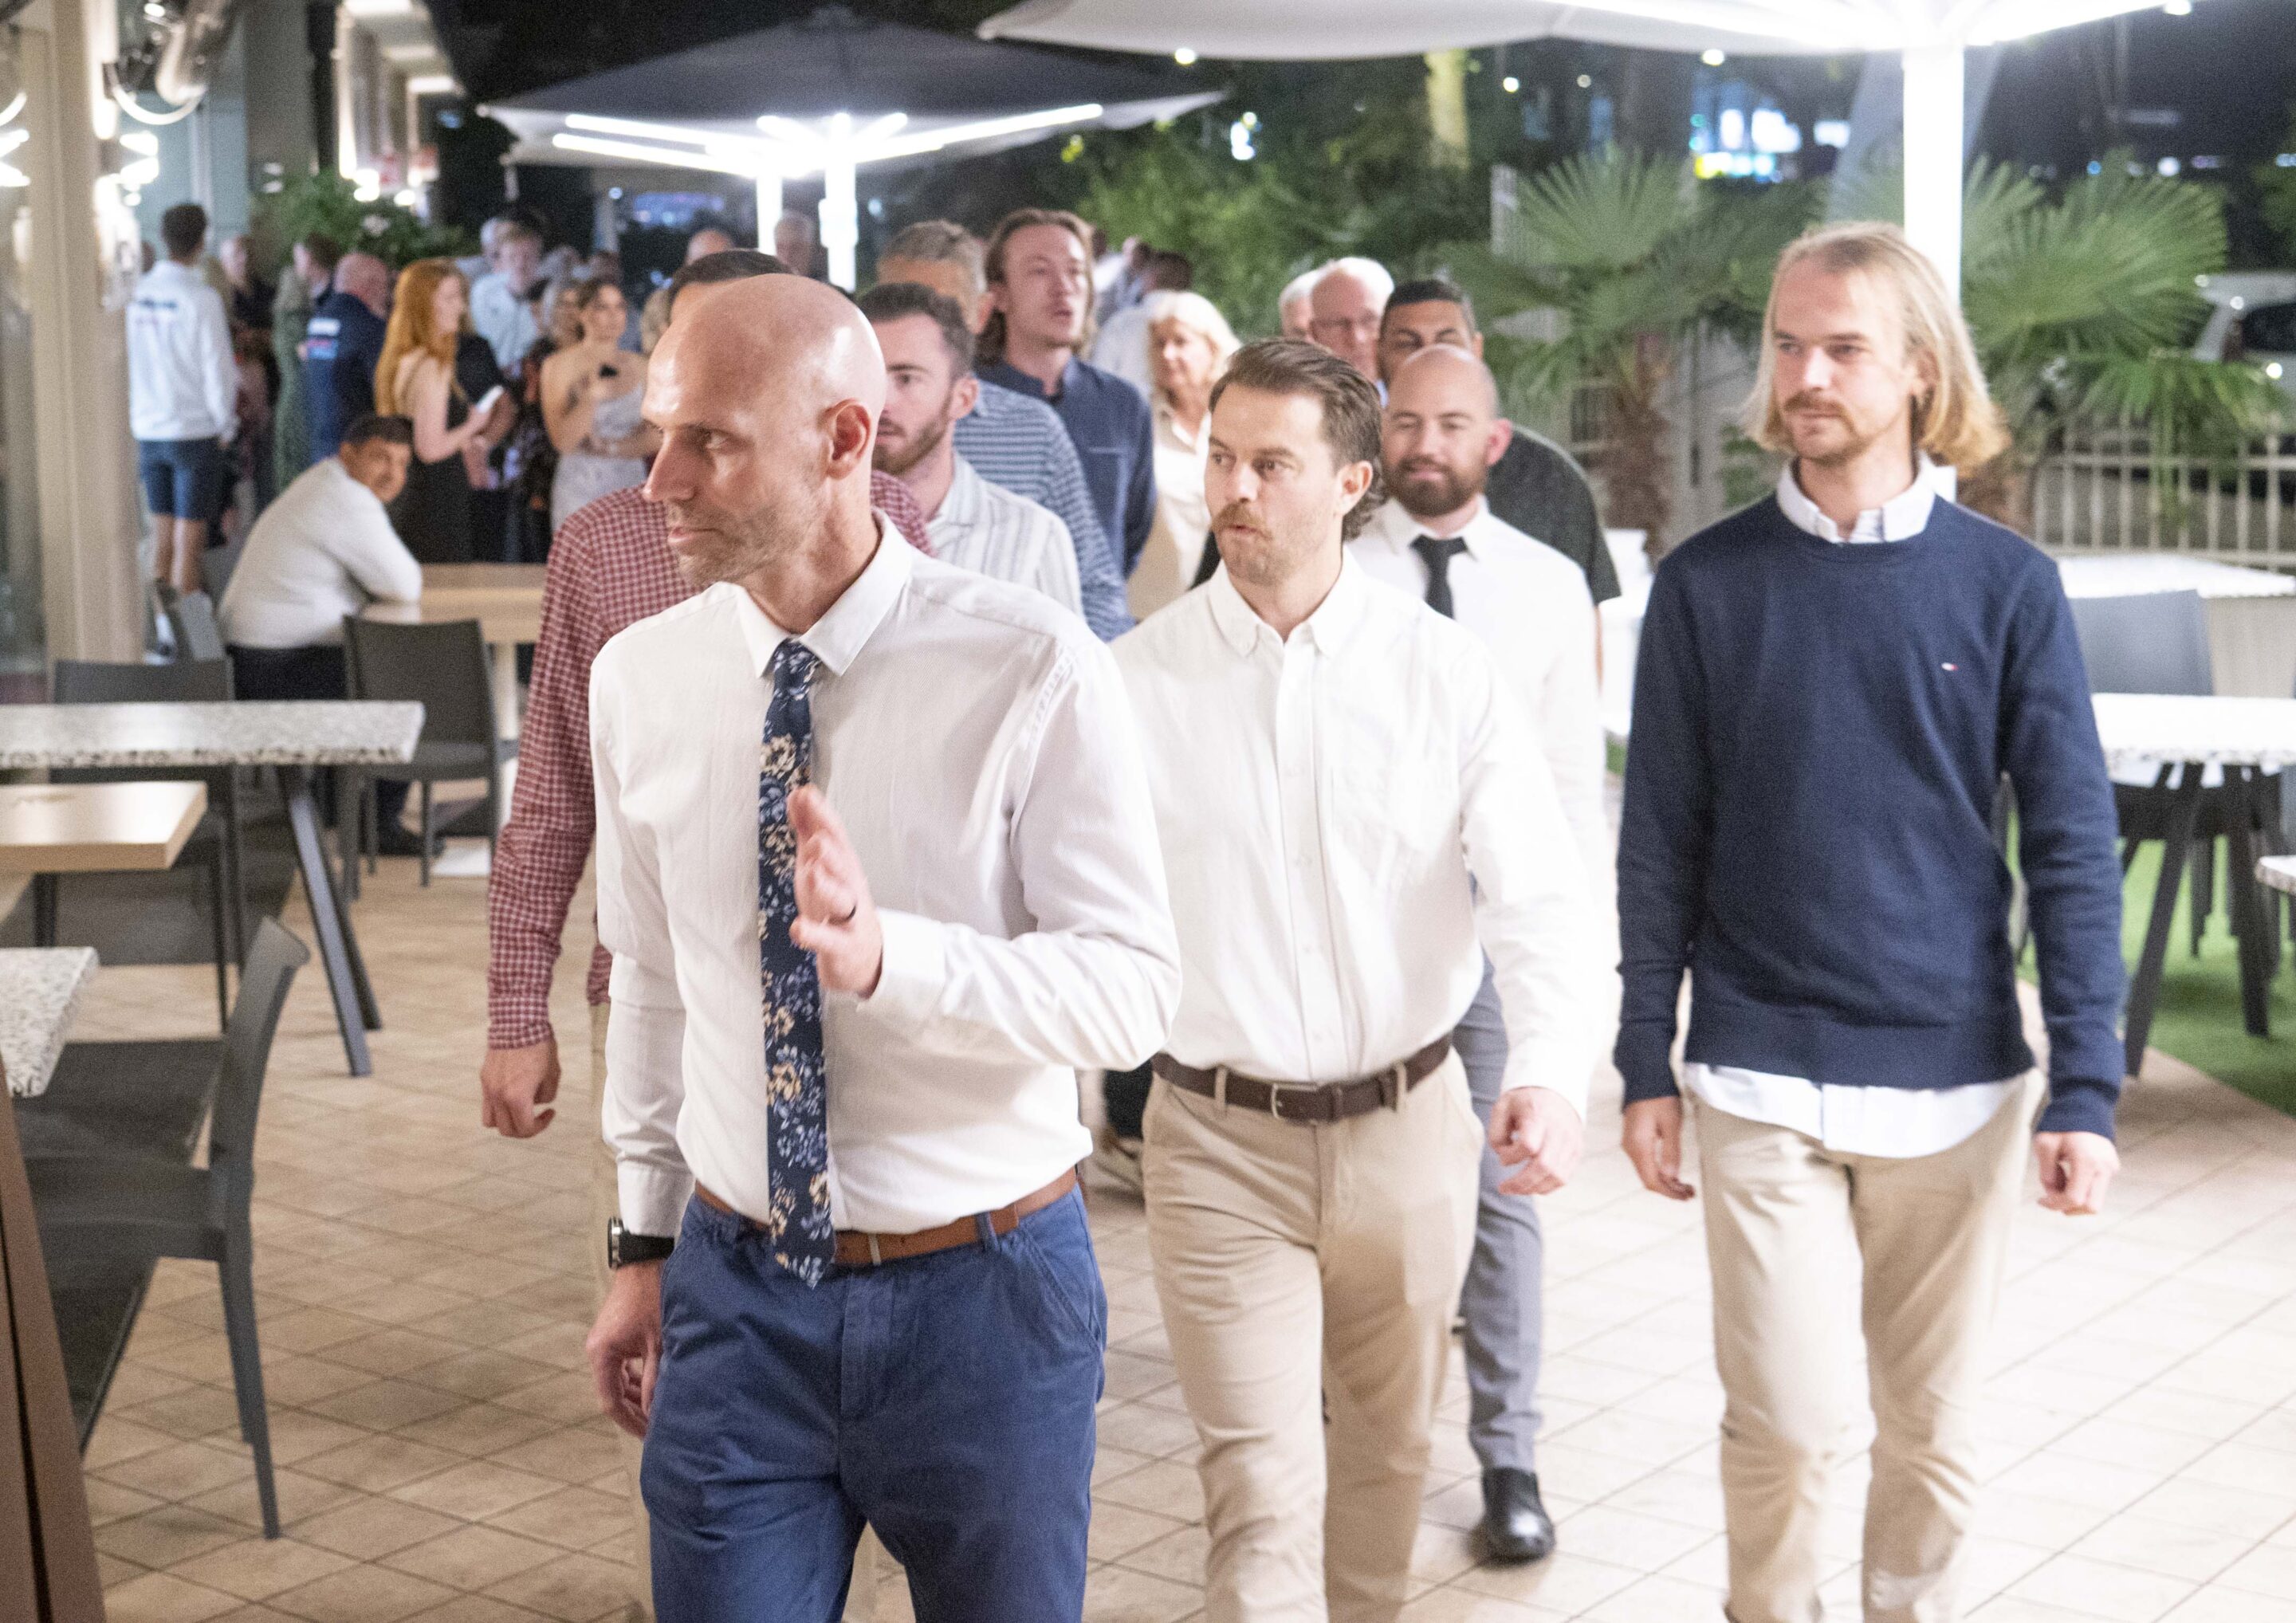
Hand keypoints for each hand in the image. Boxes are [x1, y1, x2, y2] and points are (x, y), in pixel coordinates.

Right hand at [480, 1037, 559, 1136]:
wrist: (518, 1023)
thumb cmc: (539, 1046)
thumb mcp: (553, 1074)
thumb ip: (547, 1095)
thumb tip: (537, 1102)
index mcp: (517, 1097)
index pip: (525, 1129)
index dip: (540, 1126)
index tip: (550, 1113)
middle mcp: (498, 1096)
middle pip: (506, 1129)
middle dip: (524, 1128)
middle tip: (537, 1117)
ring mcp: (488, 1088)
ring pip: (490, 1121)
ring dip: (506, 1121)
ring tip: (520, 1110)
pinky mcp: (484, 1078)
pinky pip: (487, 1103)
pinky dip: (498, 1107)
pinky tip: (512, 1095)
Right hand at [587, 1260, 662, 1438]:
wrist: (645, 1264)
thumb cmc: (652, 1299)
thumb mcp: (658, 1343)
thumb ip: (656, 1380)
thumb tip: (656, 1412)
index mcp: (602, 1355)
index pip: (611, 1401)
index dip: (629, 1421)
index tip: (647, 1435)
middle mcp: (597, 1352)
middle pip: (613, 1393)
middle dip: (634, 1412)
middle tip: (655, 1429)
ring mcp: (604, 1344)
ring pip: (618, 1381)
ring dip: (636, 1397)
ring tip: (657, 1414)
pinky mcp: (614, 1337)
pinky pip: (622, 1368)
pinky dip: (636, 1380)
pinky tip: (653, 1389)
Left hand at [786, 785, 883, 995]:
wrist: (866, 955)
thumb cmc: (838, 903)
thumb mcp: (819, 864)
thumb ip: (809, 829)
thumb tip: (798, 794)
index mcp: (844, 865)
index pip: (836, 837)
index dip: (822, 816)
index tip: (806, 795)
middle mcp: (851, 888)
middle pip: (844, 866)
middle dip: (832, 852)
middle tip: (817, 839)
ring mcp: (849, 918)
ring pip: (842, 901)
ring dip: (827, 887)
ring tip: (811, 873)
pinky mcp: (842, 946)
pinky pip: (828, 940)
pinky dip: (814, 934)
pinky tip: (798, 928)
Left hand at [1489, 1086, 1584, 1194]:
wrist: (1555, 1092)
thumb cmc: (1524, 1102)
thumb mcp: (1503, 1107)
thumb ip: (1496, 1133)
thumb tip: (1503, 1158)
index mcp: (1539, 1115)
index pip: (1528, 1145)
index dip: (1511, 1156)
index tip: (1502, 1156)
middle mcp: (1559, 1131)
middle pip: (1544, 1165)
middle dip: (1521, 1183)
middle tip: (1504, 1188)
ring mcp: (1570, 1143)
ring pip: (1556, 1176)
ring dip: (1533, 1188)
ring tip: (1517, 1189)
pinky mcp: (1576, 1152)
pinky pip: (1563, 1178)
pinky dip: (1546, 1187)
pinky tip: (1532, 1185)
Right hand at [1622, 1096, 1694, 1199]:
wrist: (1644, 1077)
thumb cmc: (1659, 1097)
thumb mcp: (1671, 1124)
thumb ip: (1671, 1151)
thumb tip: (1671, 1176)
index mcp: (1639, 1146)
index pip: (1652, 1180)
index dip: (1669, 1193)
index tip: (1687, 1196)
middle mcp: (1631, 1148)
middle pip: (1648, 1179)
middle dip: (1669, 1189)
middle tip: (1691, 1193)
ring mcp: (1631, 1144)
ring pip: (1647, 1172)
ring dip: (1666, 1181)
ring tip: (1685, 1186)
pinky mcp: (1634, 1140)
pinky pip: (1646, 1163)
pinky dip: (1660, 1171)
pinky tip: (1673, 1173)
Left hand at [2034, 1131, 2118, 1215]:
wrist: (2085, 1106)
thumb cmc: (2062, 1123)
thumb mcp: (2045, 1145)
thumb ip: (2047, 1173)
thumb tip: (2052, 1194)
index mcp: (2087, 1161)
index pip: (2075, 1198)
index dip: (2055, 1204)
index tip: (2041, 1200)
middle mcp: (2104, 1167)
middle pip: (2091, 1207)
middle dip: (2069, 1207)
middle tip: (2051, 1196)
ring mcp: (2111, 1168)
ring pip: (2095, 1200)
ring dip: (2074, 1197)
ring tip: (2060, 1175)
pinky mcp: (2112, 1167)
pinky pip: (2097, 1188)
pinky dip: (2081, 1188)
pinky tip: (2069, 1172)